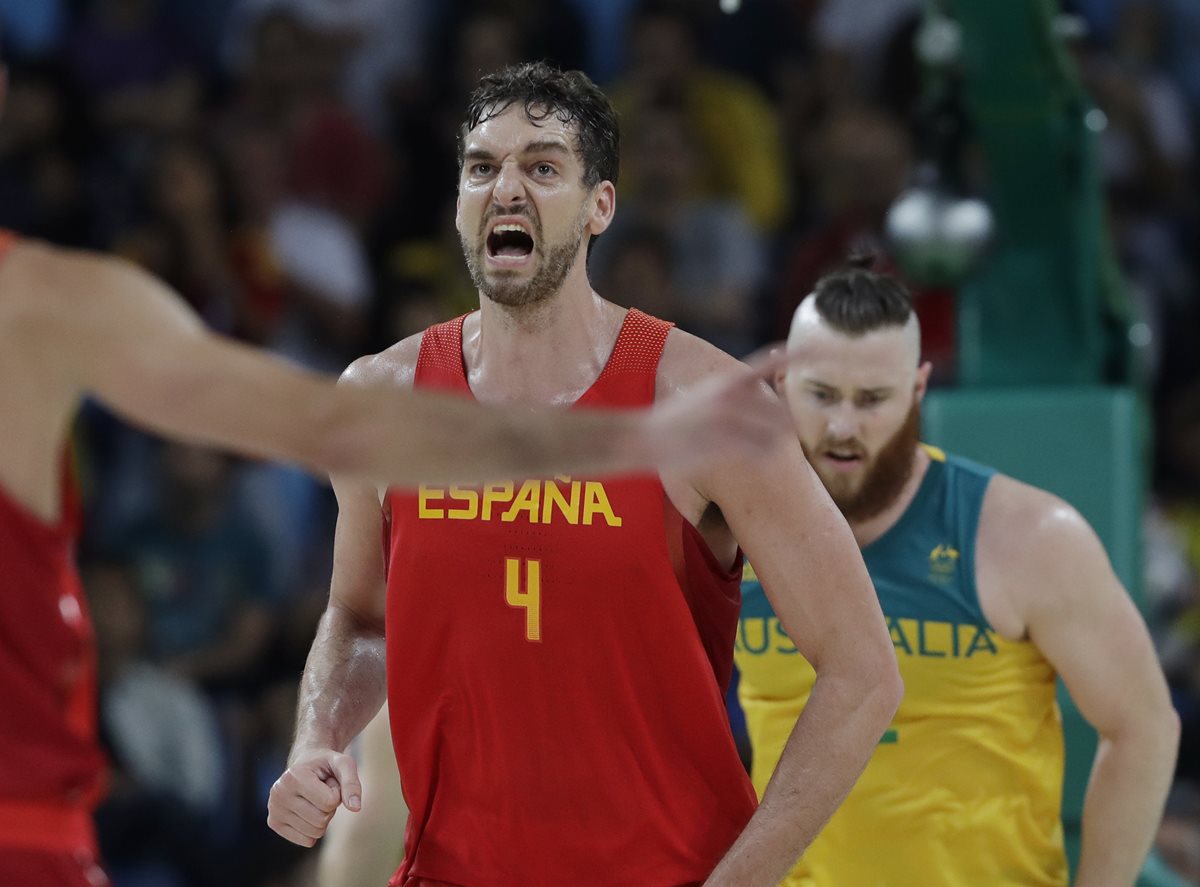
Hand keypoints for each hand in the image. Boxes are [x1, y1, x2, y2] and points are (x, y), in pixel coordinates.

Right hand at [267, 749, 361, 846]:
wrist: (305, 764)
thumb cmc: (326, 764)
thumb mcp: (343, 764)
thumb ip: (351, 783)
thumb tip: (356, 808)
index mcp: (293, 776)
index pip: (329, 802)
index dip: (337, 793)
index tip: (329, 781)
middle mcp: (278, 793)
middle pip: (321, 820)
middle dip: (330, 807)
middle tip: (322, 791)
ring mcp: (273, 809)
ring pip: (315, 832)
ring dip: (323, 817)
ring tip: (315, 798)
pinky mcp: (274, 823)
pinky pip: (307, 841)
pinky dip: (314, 829)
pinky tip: (307, 809)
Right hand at [641, 347, 794, 474]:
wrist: (645, 437)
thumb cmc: (674, 419)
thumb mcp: (704, 394)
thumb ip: (731, 391)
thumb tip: (756, 388)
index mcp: (727, 381)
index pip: (769, 364)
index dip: (795, 356)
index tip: (817, 350)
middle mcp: (730, 396)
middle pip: (781, 410)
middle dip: (785, 424)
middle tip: (781, 436)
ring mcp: (728, 420)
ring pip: (775, 433)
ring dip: (776, 443)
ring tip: (762, 449)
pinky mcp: (724, 443)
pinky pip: (761, 451)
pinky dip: (764, 455)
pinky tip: (754, 458)